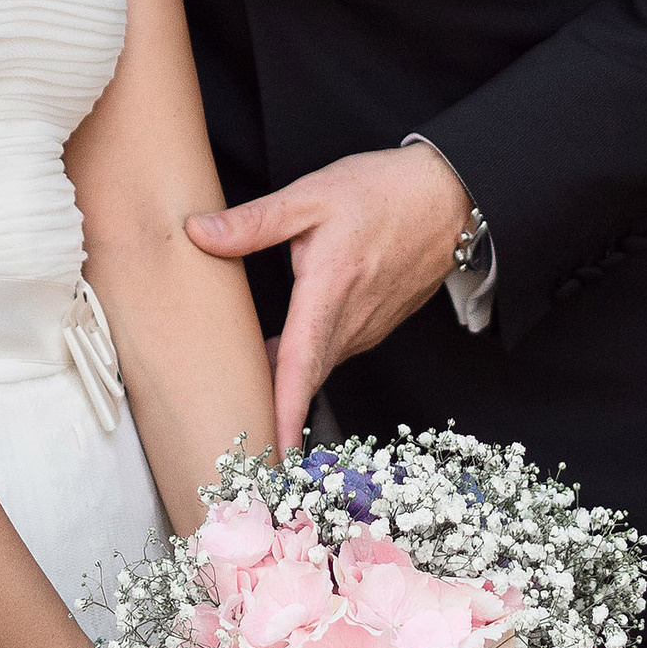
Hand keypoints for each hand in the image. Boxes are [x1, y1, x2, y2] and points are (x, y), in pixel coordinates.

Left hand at [185, 144, 471, 447]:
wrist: (448, 197)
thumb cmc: (382, 193)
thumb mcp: (311, 196)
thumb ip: (254, 221)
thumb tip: (198, 232)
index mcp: (328, 293)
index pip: (299, 368)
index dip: (283, 413)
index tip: (269, 454)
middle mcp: (351, 322)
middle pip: (305, 377)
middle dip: (273, 408)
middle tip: (237, 430)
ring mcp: (368, 328)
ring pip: (320, 364)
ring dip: (290, 379)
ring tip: (247, 384)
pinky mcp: (378, 325)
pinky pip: (336, 351)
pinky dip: (310, 358)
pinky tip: (285, 345)